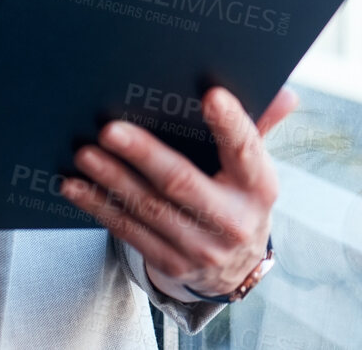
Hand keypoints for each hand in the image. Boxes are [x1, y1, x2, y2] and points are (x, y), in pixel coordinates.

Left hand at [61, 84, 297, 301]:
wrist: (236, 268)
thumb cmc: (239, 197)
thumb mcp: (255, 168)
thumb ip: (260, 127)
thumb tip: (285, 94)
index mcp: (259, 187)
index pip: (247, 150)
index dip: (231, 124)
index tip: (211, 95)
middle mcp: (232, 221)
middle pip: (183, 183)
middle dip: (144, 155)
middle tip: (111, 129)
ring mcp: (200, 248)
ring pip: (148, 209)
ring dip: (112, 180)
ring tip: (85, 154)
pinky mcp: (171, 264)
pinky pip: (129, 232)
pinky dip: (100, 207)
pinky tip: (76, 186)